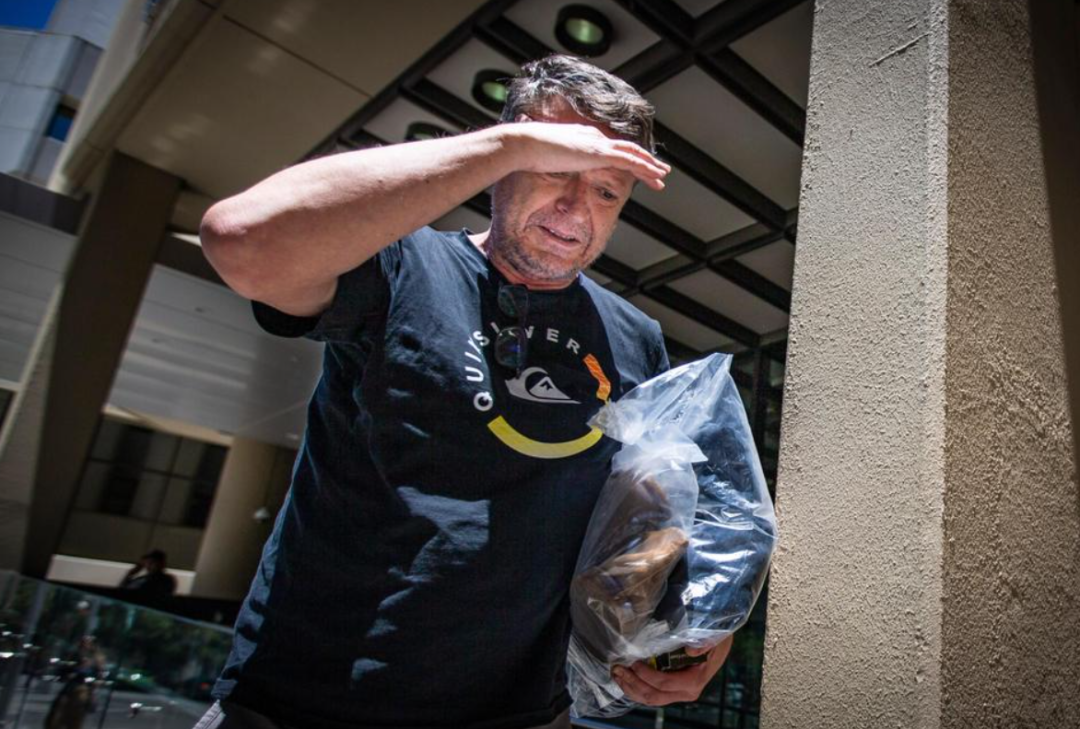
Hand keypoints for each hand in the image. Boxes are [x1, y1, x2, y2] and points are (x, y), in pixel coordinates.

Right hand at [507, 121, 670, 189]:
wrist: (524, 145)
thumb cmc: (527, 152)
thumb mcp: (543, 156)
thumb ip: (552, 159)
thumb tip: (546, 164)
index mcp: (582, 137)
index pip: (609, 147)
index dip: (625, 156)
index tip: (633, 165)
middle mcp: (593, 137)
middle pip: (625, 149)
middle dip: (644, 159)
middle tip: (658, 169)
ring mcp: (598, 144)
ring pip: (633, 155)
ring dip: (650, 165)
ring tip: (663, 175)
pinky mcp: (599, 153)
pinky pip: (629, 161)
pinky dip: (645, 168)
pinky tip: (655, 175)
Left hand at [611, 635, 733, 705]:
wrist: (718, 643)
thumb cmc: (714, 638)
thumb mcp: (715, 636)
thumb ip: (705, 642)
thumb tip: (691, 650)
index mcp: (694, 681)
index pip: (665, 683)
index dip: (646, 675)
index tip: (633, 663)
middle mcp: (686, 692)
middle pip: (654, 695)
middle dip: (633, 684)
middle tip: (617, 669)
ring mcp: (678, 693)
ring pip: (649, 698)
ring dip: (630, 687)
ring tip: (616, 673)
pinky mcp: (671, 690)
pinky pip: (650, 694)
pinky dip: (635, 688)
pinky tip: (624, 678)